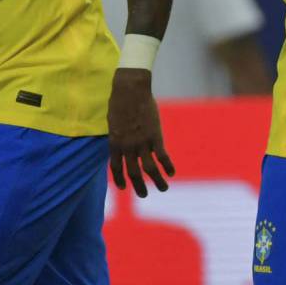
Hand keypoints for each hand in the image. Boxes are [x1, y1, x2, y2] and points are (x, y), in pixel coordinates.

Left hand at [107, 68, 174, 196]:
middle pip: (133, 173)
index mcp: (115, 143)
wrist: (130, 90)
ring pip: (150, 169)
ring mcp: (142, 143)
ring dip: (157, 181)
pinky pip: (162, 156)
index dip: (119, 180)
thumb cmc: (120, 102)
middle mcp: (127, 147)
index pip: (116, 168)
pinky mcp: (155, 136)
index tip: (124, 187)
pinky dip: (167, 166)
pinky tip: (171, 173)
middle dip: (139, 187)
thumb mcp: (114, 121)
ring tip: (163, 189)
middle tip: (144, 195)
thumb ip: (118, 135)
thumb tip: (122, 141)